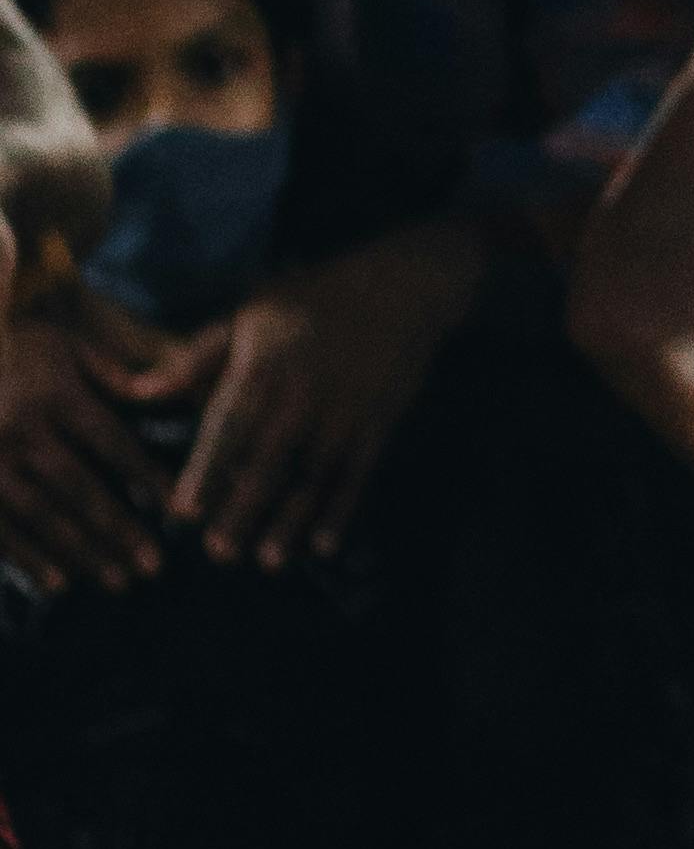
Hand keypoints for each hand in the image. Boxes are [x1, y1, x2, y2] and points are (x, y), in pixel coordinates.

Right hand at [0, 300, 175, 588]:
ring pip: (37, 513)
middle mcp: (17, 426)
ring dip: (79, 552)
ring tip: (119, 582)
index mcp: (52, 392)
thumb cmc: (32, 348)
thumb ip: (117, 376)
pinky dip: (26, 558)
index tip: (176, 511)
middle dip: (116, 529)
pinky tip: (58, 583)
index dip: (144, 477)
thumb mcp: (73, 348)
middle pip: (74, 485)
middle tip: (153, 567)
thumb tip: (168, 393)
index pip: (109, 441)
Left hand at [171, 222, 487, 566]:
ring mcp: (346, 411)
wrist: (399, 287)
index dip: (208, 469)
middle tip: (219, 551)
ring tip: (268, 561)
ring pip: (314, 475)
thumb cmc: (311, 300)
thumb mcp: (246, 314)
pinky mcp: (379, 423)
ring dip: (292, 520)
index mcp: (265, 366)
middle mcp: (305, 393)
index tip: (184, 510)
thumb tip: (139, 389)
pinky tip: (324, 546)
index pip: (230, 424)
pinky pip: (359, 475)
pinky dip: (344, 511)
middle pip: (270, 460)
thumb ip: (195, 359)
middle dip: (245, 508)